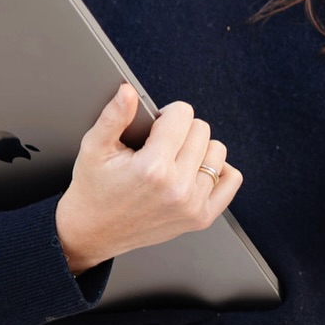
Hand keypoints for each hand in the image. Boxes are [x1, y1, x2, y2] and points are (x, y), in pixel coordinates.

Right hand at [55, 84, 243, 273]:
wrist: (93, 232)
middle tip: (159, 146)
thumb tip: (128, 91)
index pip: (182, 114)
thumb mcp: (94, 148)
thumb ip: (114, 116)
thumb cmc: (94, 190)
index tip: (154, 127)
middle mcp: (177, 187)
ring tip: (174, 159)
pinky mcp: (201, 217)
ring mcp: (192, 205)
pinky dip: (218, 171)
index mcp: (153, 167)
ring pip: (217, 152)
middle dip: (181, 130)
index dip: (166, 114)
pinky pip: (231, 180)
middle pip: (201, 130)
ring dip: (198, 149)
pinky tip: (195, 171)